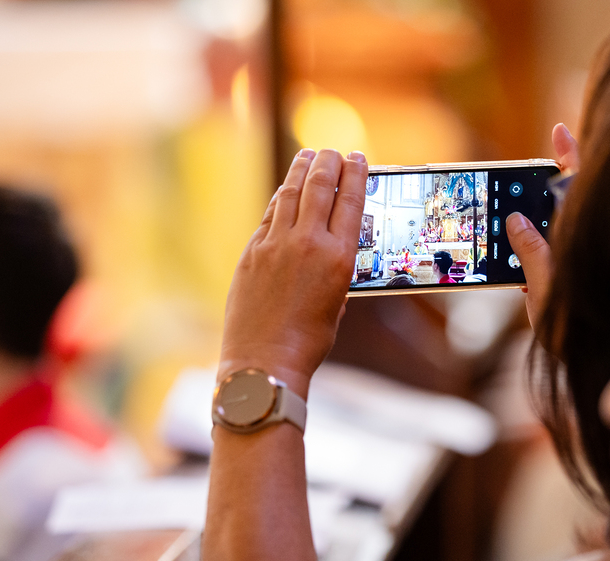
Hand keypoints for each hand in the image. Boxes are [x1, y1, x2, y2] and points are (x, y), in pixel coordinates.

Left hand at [219, 149, 367, 397]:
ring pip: (291, 193)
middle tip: (333, 151)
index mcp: (338, 258)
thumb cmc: (307, 341)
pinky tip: (285, 191)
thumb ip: (334, 269)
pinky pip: (270, 215)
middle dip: (329, 162)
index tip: (358, 158)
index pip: (350, 200)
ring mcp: (275, 245)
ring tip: (308, 156)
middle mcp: (307, 243)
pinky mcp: (252, 253)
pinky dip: (281, 198)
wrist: (265, 361)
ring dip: (301, 170)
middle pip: (320, 187)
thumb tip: (328, 248)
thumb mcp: (336, 301)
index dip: (355, 174)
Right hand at [506, 123, 578, 331]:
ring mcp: (581, 259)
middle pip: (566, 203)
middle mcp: (586, 244)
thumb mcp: (546, 291)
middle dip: (540, 193)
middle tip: (511, 184)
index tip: (559, 130)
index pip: (581, 185)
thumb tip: (515, 219)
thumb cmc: (580, 332)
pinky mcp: (572, 275)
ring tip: (505, 224)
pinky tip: (517, 258)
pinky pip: (553, 252)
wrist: (600, 367)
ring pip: (558, 229)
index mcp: (584, 239)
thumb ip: (532, 253)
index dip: (571, 156)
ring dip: (533, 226)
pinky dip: (535, 250)